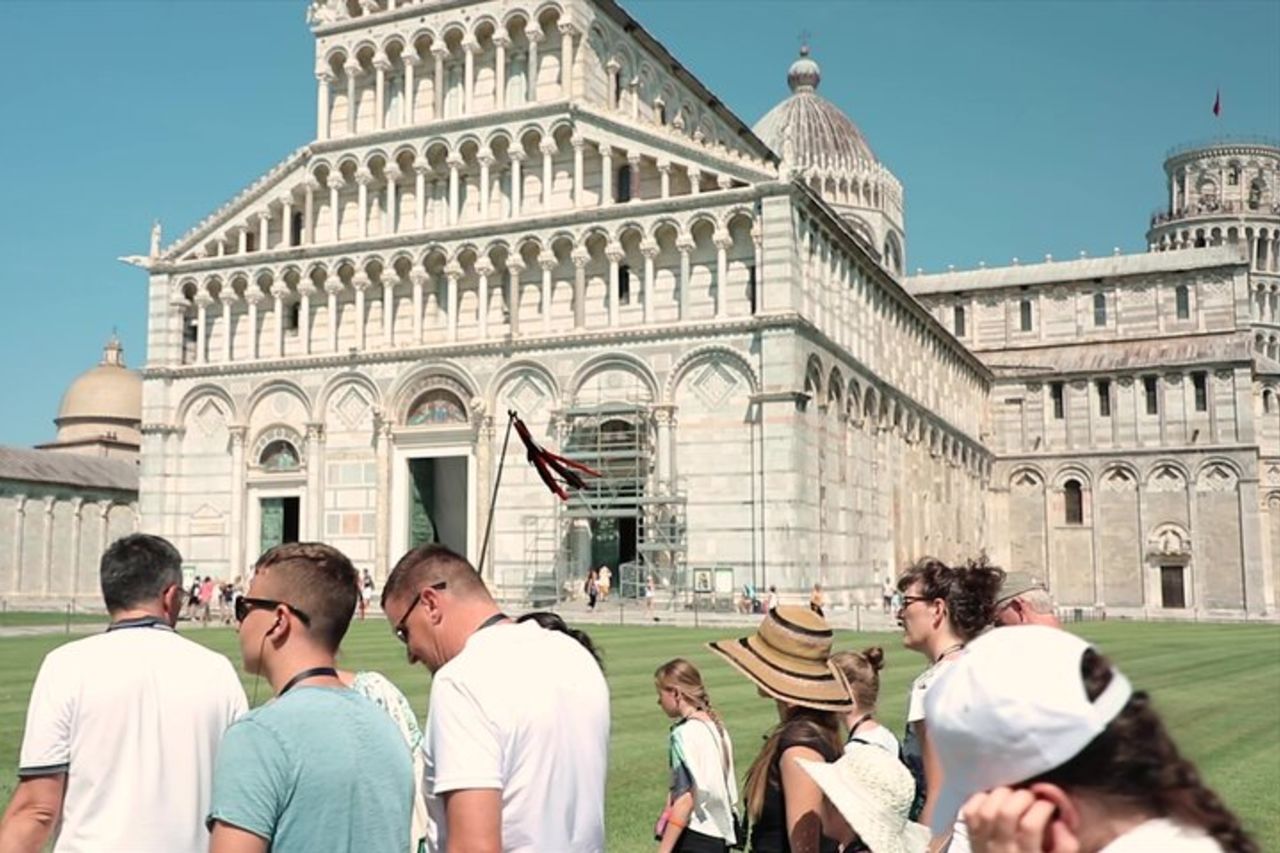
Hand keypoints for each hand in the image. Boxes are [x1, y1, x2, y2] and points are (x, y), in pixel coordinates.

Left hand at [961, 787, 1078, 852]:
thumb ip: (1066, 846)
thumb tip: (1058, 823)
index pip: (1030, 825)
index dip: (1042, 807)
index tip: (1049, 805)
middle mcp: (1003, 850)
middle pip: (1006, 813)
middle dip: (1022, 797)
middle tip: (1032, 797)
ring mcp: (983, 843)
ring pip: (987, 810)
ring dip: (1002, 795)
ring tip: (1015, 796)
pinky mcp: (971, 837)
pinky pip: (970, 812)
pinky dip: (981, 799)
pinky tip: (995, 800)